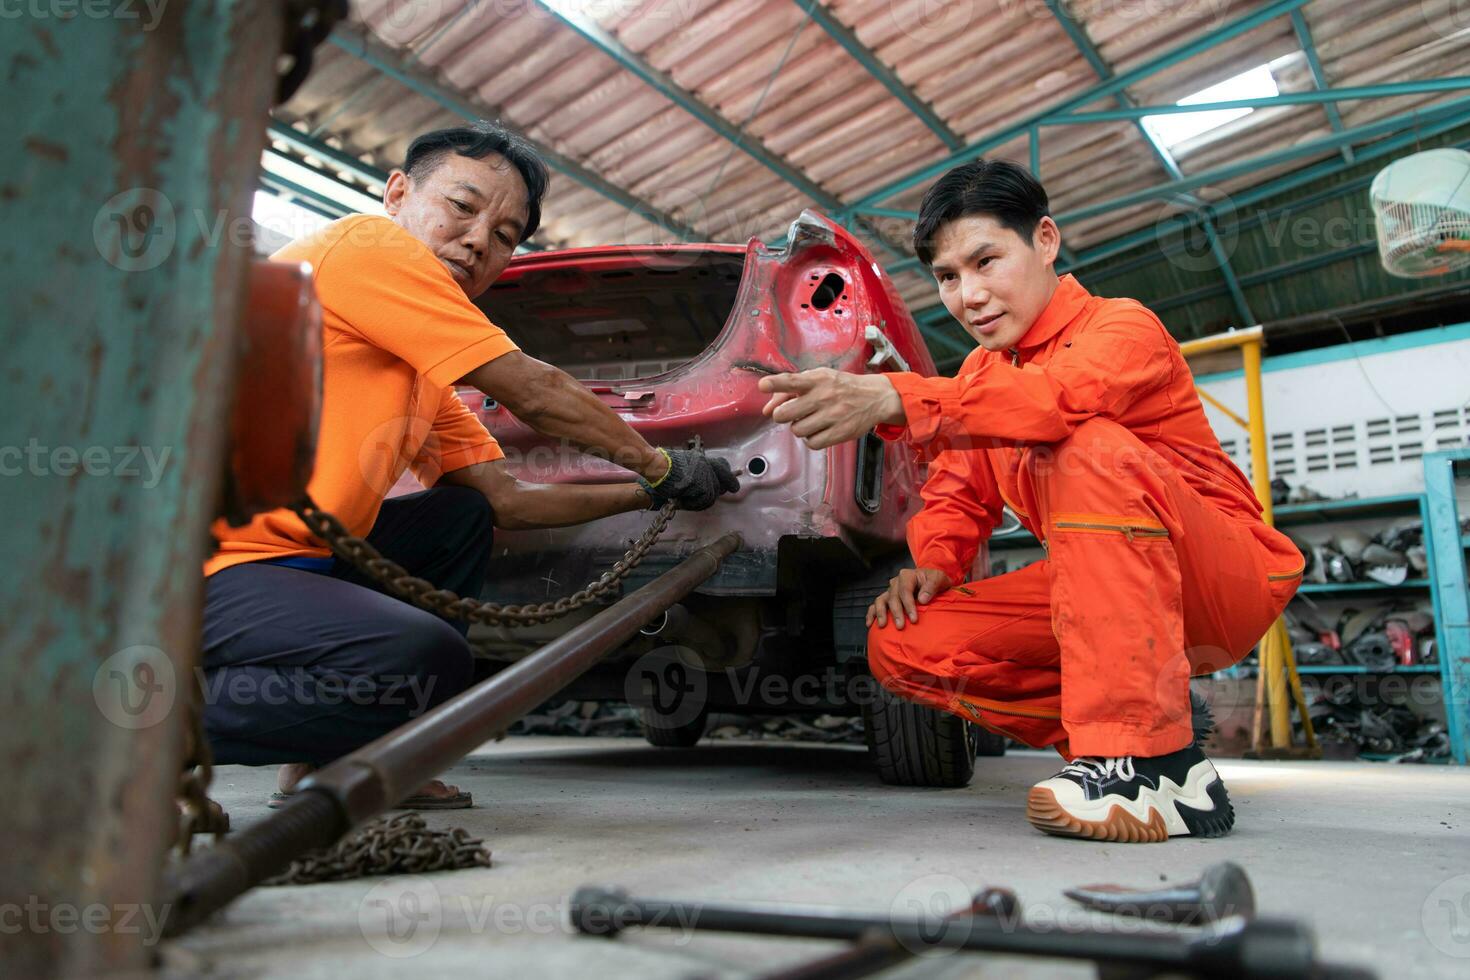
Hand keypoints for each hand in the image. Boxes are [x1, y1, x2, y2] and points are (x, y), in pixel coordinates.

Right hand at [638, 448, 740, 510]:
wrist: (657, 467)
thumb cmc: (663, 467)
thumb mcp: (683, 465)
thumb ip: (696, 472)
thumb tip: (706, 485)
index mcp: (703, 459)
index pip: (722, 467)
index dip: (730, 479)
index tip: (734, 488)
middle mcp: (707, 465)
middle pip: (719, 485)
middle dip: (713, 494)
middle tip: (700, 500)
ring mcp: (706, 475)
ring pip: (712, 495)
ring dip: (699, 501)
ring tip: (686, 501)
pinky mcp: (702, 485)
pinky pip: (704, 500)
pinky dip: (693, 504)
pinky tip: (682, 502)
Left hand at [758, 368, 904, 449]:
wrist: (875, 398)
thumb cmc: (840, 387)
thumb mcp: (818, 379)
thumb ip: (790, 390)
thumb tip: (766, 409)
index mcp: (817, 380)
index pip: (791, 381)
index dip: (775, 384)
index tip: (763, 385)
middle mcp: (824, 396)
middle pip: (785, 413)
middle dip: (781, 415)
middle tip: (790, 413)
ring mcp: (832, 416)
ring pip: (796, 430)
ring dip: (799, 427)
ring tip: (811, 420)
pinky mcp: (840, 433)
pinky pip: (811, 443)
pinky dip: (811, 439)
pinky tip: (819, 430)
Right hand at [866, 567, 951, 629]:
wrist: (934, 583)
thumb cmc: (936, 582)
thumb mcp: (940, 579)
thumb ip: (932, 586)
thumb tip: (922, 599)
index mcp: (907, 575)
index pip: (905, 590)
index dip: (908, 605)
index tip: (914, 619)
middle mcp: (896, 582)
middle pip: (892, 597)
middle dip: (896, 612)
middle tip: (901, 626)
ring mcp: (890, 591)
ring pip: (881, 601)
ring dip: (881, 613)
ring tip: (883, 625)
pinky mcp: (887, 599)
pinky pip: (875, 605)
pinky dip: (871, 614)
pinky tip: (870, 623)